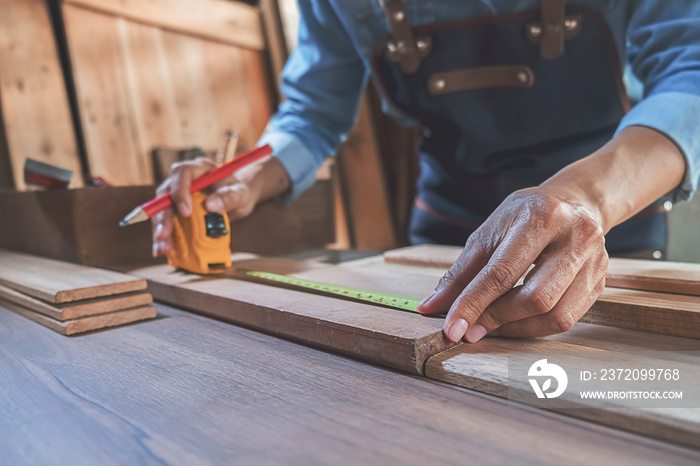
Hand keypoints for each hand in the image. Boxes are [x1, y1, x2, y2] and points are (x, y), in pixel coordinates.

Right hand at [151, 157, 256, 256]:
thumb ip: (230, 197)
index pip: (182, 172)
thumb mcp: (241, 194)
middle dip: (162, 215)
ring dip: (160, 229)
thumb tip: (211, 205)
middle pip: (165, 193)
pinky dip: (164, 236)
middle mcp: (184, 180)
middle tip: (164, 234)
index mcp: (200, 168)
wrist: (239, 199)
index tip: (185, 212)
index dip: (180, 191)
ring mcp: (178, 194)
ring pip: (161, 209)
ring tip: (163, 248)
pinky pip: (166, 221)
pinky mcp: (176, 209)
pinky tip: (162, 250)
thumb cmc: (240, 192)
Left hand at [417, 186, 608, 341]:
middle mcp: (575, 238)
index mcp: (542, 218)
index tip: (452, 328)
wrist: (577, 202)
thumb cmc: (526, 215)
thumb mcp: (490, 231)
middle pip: (534, 298)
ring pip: (555, 315)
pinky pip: (567, 320)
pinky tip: (515, 322)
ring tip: (491, 326)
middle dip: (496, 319)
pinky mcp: (600, 282)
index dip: (473, 304)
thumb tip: (432, 307)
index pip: (502, 272)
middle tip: (471, 330)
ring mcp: (595, 262)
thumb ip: (460, 272)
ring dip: (516, 329)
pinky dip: (534, 328)